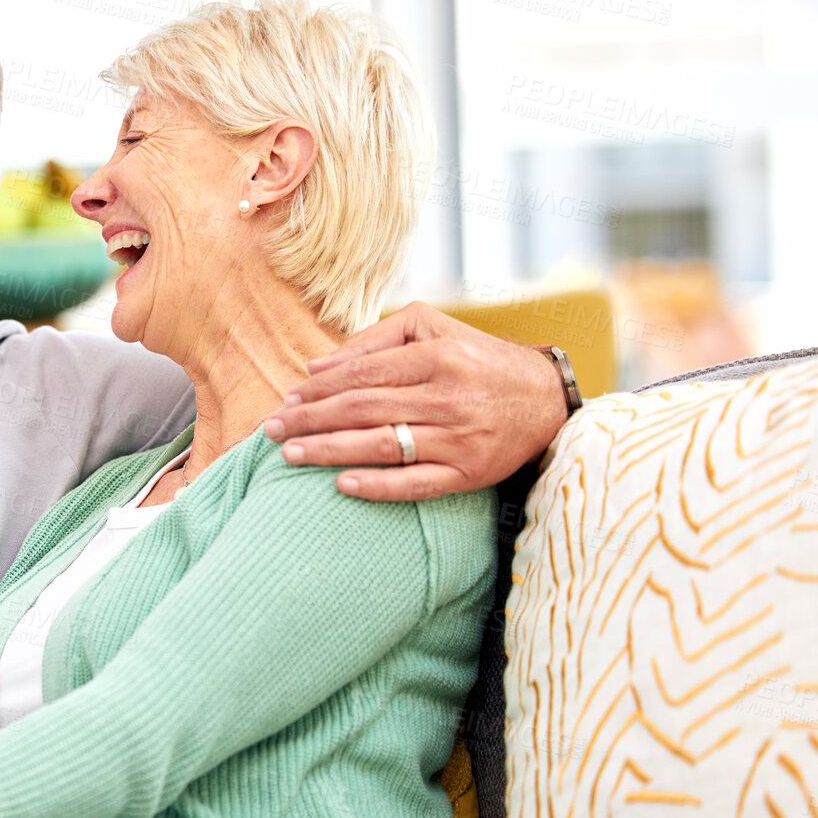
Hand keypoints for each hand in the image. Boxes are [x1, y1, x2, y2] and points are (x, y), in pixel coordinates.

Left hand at [263, 301, 569, 499]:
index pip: (362, 374)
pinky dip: (378, 486)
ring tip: (290, 454)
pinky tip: (342, 485)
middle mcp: (447, 396)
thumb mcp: (434, 331)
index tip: (286, 401)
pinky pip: (417, 484)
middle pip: (363, 409)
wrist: (547, 400)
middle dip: (310, 420)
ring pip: (382, 445)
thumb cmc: (479, 361)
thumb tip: (316, 367)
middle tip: (271, 430)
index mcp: (437, 357)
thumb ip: (375, 340)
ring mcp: (459, 438)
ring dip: (329, 451)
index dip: (318, 390)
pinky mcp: (470, 473)